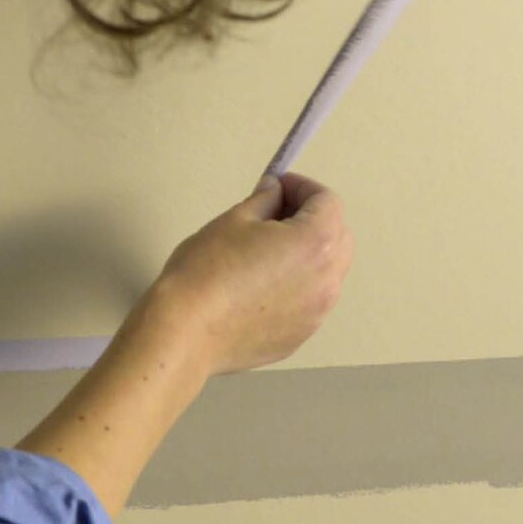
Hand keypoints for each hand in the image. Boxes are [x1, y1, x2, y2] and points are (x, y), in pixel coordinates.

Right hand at [150, 173, 353, 377]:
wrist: (185, 332)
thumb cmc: (207, 269)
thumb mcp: (234, 220)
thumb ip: (264, 200)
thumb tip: (274, 191)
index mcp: (316, 242)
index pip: (327, 201)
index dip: (302, 187)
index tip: (276, 186)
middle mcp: (328, 279)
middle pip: (337, 237)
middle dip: (312, 219)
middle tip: (274, 215)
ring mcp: (316, 313)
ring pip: (325, 273)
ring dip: (306, 255)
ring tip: (265, 255)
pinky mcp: (300, 337)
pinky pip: (307, 302)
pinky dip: (294, 287)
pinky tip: (257, 290)